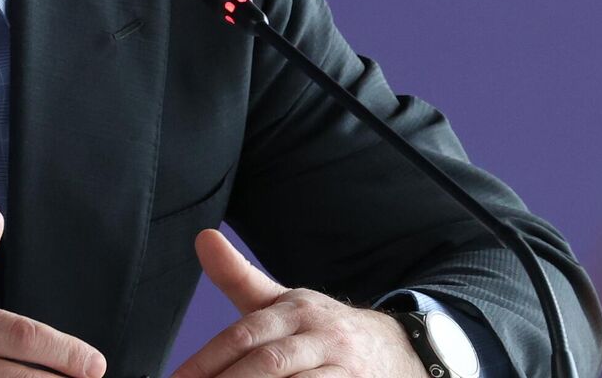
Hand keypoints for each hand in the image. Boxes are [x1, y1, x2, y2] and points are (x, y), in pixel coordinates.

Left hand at [169, 230, 423, 377]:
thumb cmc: (323, 330)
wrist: (399, 350)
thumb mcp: (284, 302)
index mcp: (295, 310)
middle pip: (269, 363)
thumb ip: (239, 278)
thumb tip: (203, 238)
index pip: (245, 335)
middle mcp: (320, 336)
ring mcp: (343, 367)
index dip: (208, 360)